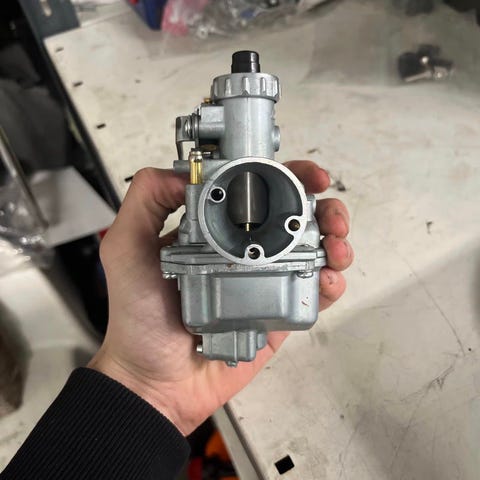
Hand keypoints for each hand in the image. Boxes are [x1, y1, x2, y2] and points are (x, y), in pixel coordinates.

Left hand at [88, 161, 352, 434]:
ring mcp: (264, 280)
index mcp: (215, 229)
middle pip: (294, 217)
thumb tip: (185, 172)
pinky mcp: (277, 312)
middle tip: (330, 214)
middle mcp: (244, 249)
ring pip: (311, 250)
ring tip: (335, 246)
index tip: (306, 175)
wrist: (156, 380)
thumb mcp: (127, 249)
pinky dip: (329, 282)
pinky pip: (311, 292)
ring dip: (334, 240)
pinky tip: (326, 279)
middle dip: (322, 208)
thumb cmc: (139, 316)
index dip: (286, 177)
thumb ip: (146, 202)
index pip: (257, 191)